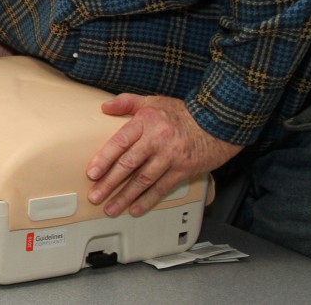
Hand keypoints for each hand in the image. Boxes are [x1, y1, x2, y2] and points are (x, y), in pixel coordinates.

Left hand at [86, 93, 242, 216]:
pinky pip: (162, 188)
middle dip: (109, 183)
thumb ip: (127, 102)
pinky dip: (148, 200)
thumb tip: (105, 107)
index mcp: (146, 122)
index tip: (92, 173)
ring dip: (125, 197)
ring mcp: (171, 157)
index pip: (120, 142)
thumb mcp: (153, 101)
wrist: (218, 122)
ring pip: (143, 180)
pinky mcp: (183, 170)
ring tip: (111, 208)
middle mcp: (157, 140)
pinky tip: (136, 209)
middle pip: (129, 164)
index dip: (104, 159)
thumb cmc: (182, 113)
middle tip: (95, 196)